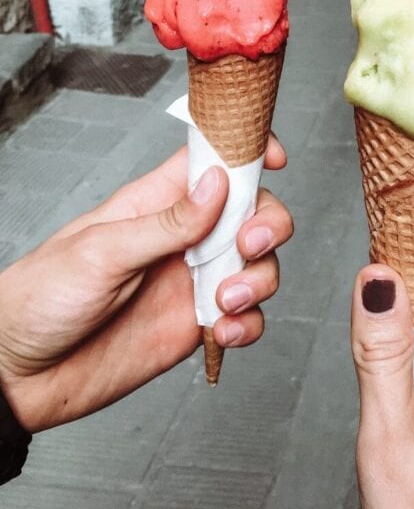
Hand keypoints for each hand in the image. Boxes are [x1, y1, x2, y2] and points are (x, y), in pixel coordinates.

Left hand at [0, 137, 292, 432]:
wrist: (17, 374)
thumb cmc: (42, 297)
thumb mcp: (102, 252)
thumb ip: (166, 223)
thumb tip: (219, 185)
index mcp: (157, 202)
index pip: (213, 158)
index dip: (250, 150)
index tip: (276, 158)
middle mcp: (182, 236)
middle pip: (253, 211)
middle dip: (268, 224)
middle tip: (249, 245)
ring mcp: (191, 280)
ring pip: (258, 264)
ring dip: (259, 279)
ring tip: (224, 301)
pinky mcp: (194, 324)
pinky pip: (245, 317)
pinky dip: (250, 322)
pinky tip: (226, 330)